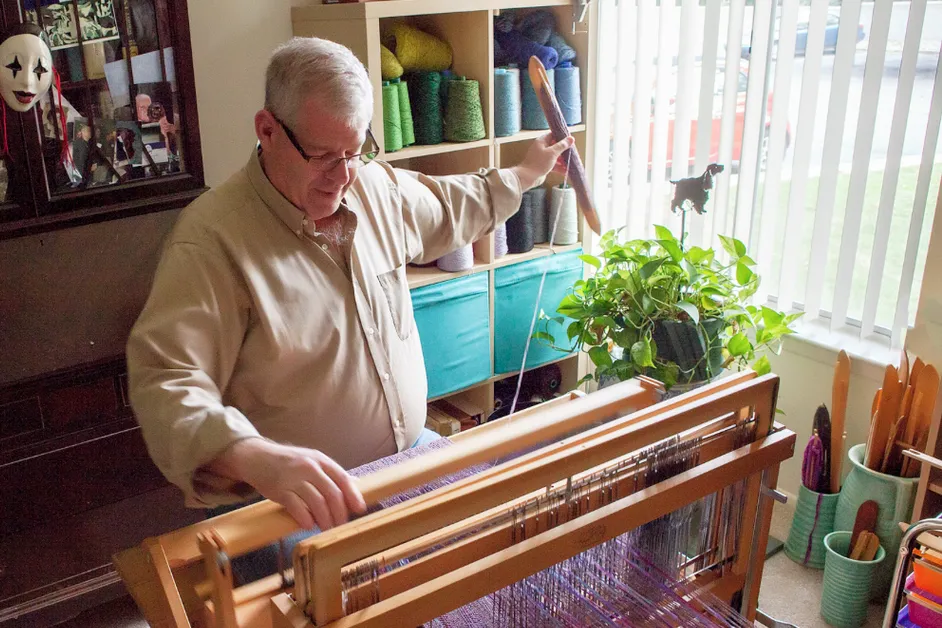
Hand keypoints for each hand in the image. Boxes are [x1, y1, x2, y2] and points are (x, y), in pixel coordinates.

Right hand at [209, 437, 365, 528]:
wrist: (257, 457)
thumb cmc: (288, 462)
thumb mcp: (311, 460)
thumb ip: (331, 473)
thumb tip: (356, 484)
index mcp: (320, 460)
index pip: (342, 478)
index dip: (353, 495)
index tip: (360, 509)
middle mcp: (309, 467)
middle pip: (332, 493)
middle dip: (339, 512)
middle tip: (341, 525)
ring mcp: (294, 478)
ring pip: (316, 502)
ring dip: (324, 519)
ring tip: (326, 528)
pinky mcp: (279, 489)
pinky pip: (296, 507)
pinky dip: (305, 518)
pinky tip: (308, 525)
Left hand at [511, 133, 574, 190]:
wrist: (528, 177)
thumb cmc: (539, 163)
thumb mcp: (552, 153)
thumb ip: (562, 145)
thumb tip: (571, 138)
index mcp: (542, 141)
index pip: (553, 135)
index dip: (561, 137)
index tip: (570, 140)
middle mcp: (542, 148)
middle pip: (555, 146)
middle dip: (564, 150)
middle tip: (572, 152)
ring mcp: (542, 157)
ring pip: (555, 156)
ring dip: (563, 160)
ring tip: (571, 163)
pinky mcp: (543, 166)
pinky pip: (553, 165)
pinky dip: (559, 167)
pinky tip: (566, 171)